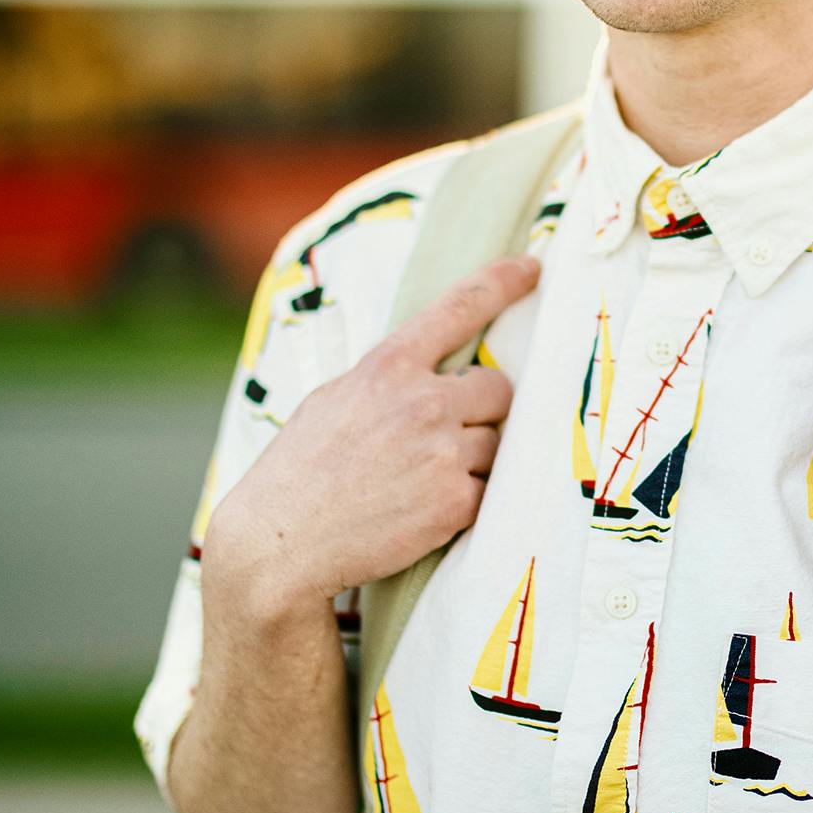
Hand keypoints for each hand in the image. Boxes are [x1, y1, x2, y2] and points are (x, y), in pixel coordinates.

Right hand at [202, 254, 540, 616]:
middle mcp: (423, 402)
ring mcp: (443, 452)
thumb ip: (390, 378)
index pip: (458, 308)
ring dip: (474, 458)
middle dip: (484, 410)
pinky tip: (422, 510)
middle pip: (499, 388)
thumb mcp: (335, 399)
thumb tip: (438, 369)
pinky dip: (466, 500)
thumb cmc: (300, 471)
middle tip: (444, 435)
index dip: (501, 282)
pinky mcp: (456, 502)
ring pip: (497, 443)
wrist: (280, 546)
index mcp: (388, 367)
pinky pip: (489, 490)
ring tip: (420, 480)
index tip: (532, 266)